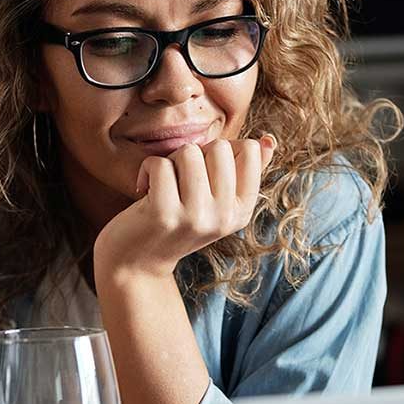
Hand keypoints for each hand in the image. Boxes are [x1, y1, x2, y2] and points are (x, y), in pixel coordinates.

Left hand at [94, 134, 275, 280]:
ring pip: (189, 152)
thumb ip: (244, 172)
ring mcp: (195, 217)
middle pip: (218, 147)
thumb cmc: (176, 223)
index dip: (220, 150)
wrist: (136, 263)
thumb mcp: (215, 202)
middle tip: (179, 180)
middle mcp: (224, 217)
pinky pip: (159, 164)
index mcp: (242, 211)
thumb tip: (267, 139)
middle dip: (194, 154)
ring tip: (163, 186)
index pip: (249, 150)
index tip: (203, 173)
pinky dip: (147, 170)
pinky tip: (143, 190)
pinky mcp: (164, 214)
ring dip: (169, 161)